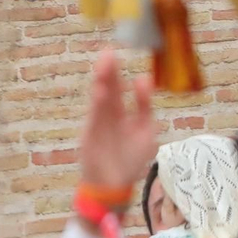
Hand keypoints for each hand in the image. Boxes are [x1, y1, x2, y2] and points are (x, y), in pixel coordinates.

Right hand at [77, 48, 156, 209]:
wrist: (113, 185)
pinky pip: (95, 115)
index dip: (123, 74)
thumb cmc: (131, 160)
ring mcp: (100, 122)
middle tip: (109, 52)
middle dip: (110, 71)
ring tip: (104, 63)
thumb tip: (144, 78)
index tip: (126, 58)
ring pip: (101, 98)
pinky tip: (99, 89)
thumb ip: (145, 107)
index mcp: (126, 113)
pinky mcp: (91, 132)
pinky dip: (97, 103)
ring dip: (102, 81)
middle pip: (110, 89)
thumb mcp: (146, 132)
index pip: (125, 89)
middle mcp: (112, 114)